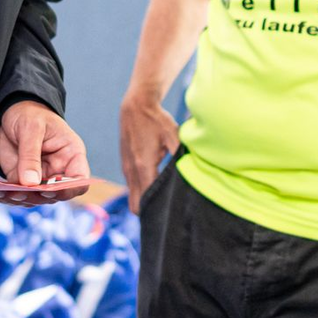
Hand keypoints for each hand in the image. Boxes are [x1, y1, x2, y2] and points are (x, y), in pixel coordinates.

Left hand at [0, 100, 88, 204]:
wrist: (12, 113)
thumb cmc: (31, 114)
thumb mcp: (32, 129)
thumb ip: (30, 155)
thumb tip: (30, 182)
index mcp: (71, 155)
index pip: (79, 181)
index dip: (68, 190)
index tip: (48, 190)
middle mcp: (58, 170)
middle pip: (55, 195)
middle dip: (37, 197)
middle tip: (19, 192)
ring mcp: (40, 177)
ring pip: (35, 199)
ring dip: (20, 199)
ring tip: (4, 192)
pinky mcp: (22, 180)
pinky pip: (17, 195)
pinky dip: (6, 197)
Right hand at [119, 93, 178, 212]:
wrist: (136, 106)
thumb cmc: (157, 120)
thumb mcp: (173, 134)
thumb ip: (180, 154)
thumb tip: (192, 172)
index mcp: (143, 166)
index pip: (145, 201)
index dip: (157, 209)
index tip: (170, 211)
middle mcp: (131, 171)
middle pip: (136, 206)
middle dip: (150, 209)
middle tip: (168, 206)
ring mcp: (126, 169)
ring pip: (132, 197)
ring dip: (145, 199)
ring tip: (164, 195)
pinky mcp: (125, 165)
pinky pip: (132, 187)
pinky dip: (141, 190)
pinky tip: (156, 182)